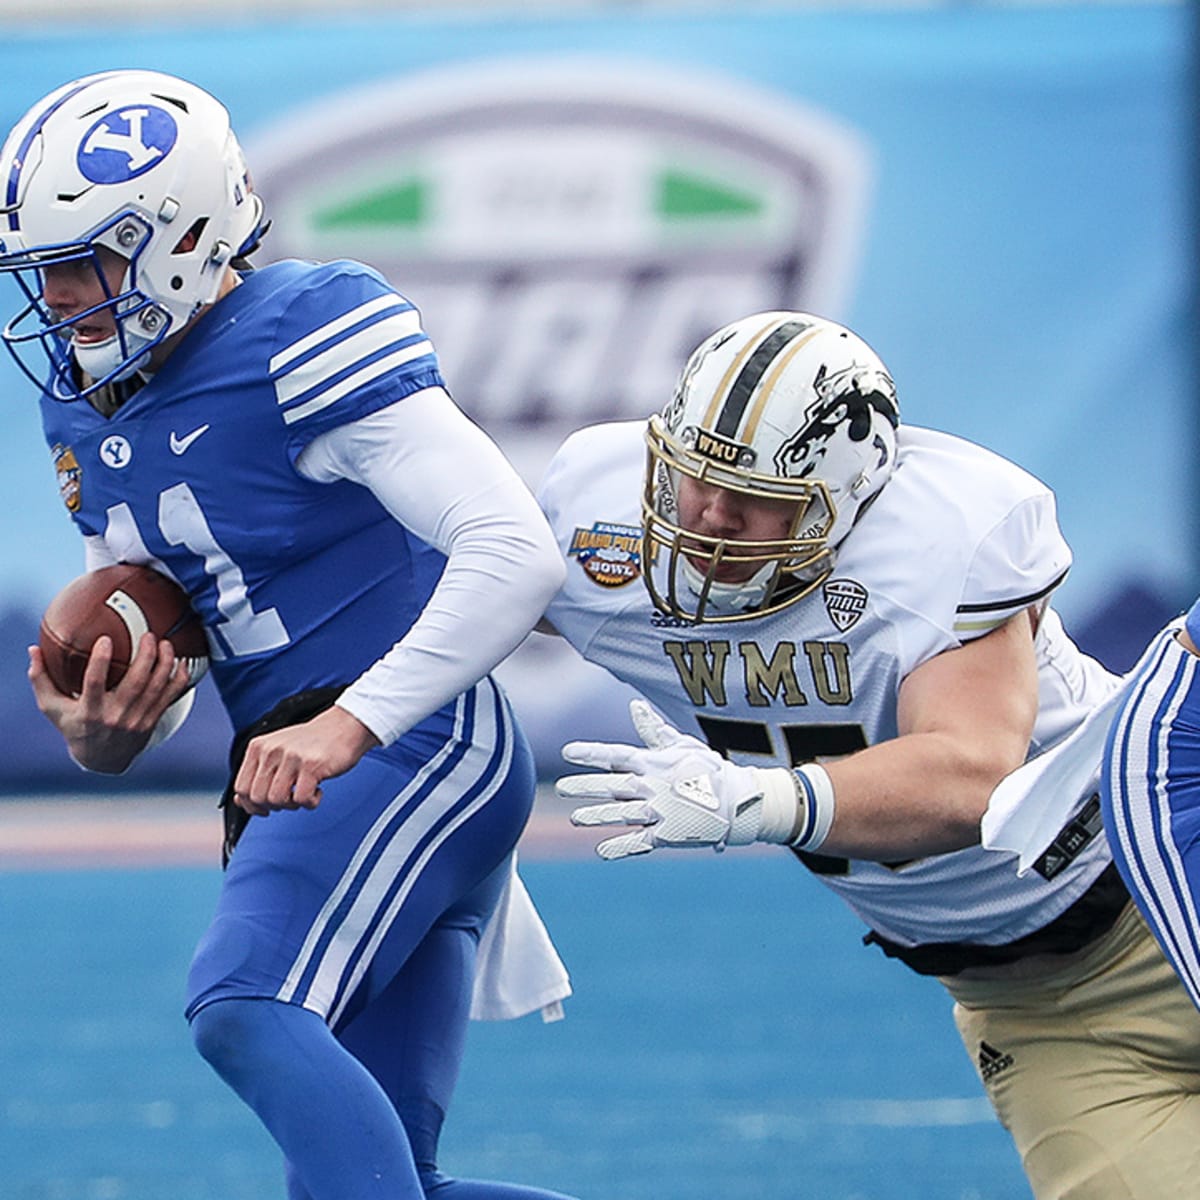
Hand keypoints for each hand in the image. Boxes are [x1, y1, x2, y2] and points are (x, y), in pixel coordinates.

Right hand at [28, 632, 192, 773]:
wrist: (102, 759)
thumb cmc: (75, 726)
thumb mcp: (53, 708)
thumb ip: (41, 679)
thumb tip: (33, 650)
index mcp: (90, 711)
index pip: (95, 683)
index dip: (101, 660)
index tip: (106, 639)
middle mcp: (116, 715)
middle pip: (136, 682)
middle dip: (146, 656)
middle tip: (149, 635)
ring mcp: (137, 719)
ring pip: (157, 687)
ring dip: (165, 663)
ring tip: (166, 643)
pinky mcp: (152, 720)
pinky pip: (171, 696)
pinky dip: (179, 678)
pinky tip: (181, 661)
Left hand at [232, 705, 379, 815]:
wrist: (344, 725)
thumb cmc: (313, 743)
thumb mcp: (277, 751)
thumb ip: (258, 773)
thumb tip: (241, 801)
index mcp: (258, 747)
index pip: (241, 787)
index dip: (252, 804)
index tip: (265, 807)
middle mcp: (271, 750)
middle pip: (258, 797)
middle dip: (274, 806)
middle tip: (290, 797)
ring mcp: (291, 757)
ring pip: (276, 800)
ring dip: (292, 805)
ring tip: (304, 793)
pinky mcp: (311, 766)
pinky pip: (301, 800)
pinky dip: (311, 802)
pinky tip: (317, 790)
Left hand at [557, 699, 765, 858]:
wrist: (738, 800)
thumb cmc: (707, 769)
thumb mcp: (681, 745)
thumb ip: (653, 730)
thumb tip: (634, 705)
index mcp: (654, 763)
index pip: (616, 755)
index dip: (592, 753)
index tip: (567, 752)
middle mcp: (653, 786)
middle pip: (613, 786)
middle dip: (585, 787)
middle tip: (560, 788)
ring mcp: (660, 812)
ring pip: (622, 814)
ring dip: (597, 815)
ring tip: (575, 818)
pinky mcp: (668, 834)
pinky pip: (640, 842)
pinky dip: (621, 847)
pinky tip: (601, 851)